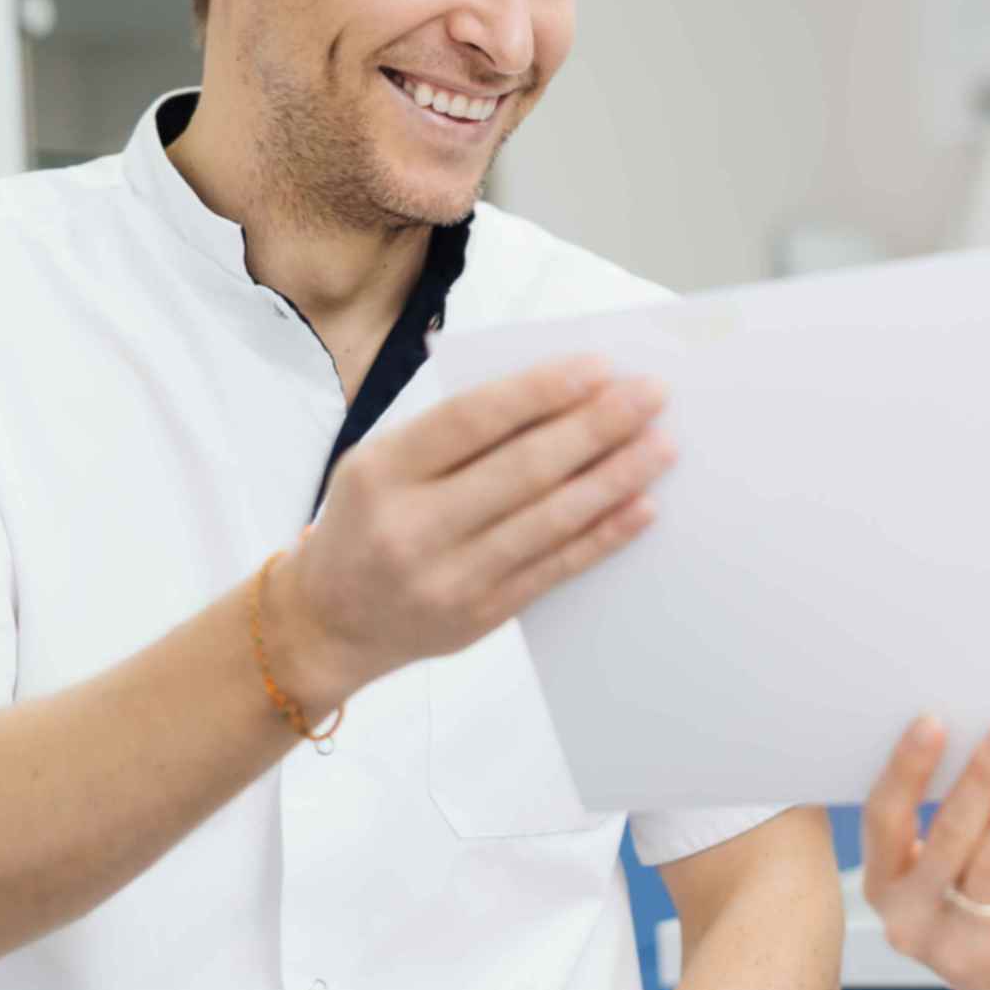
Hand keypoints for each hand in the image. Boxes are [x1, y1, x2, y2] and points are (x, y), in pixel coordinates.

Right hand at [276, 356, 675, 703]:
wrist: (327, 622)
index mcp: (381, 471)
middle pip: (523, 469)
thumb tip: (559, 398)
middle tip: (651, 396)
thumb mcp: (381, 463)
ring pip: (549, 520)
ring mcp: (448, 578)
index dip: (542, 390)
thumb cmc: (367, 521)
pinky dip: (604, 535)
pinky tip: (642, 506)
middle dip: (597, 427)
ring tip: (661, 446)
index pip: (473, 419)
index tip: (600, 367)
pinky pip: (555, 569)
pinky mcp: (479, 617)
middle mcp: (412, 526)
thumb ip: (454, 435)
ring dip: (615, 479)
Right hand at [859, 717, 989, 989]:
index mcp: (883, 886)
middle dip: (986, 774)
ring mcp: (960, 947)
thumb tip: (987, 734)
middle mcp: (910, 920)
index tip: (933, 722)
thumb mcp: (948, 871)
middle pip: (950, 834)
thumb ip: (952, 817)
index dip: (906, 769)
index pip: (884, 819)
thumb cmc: (982, 908)